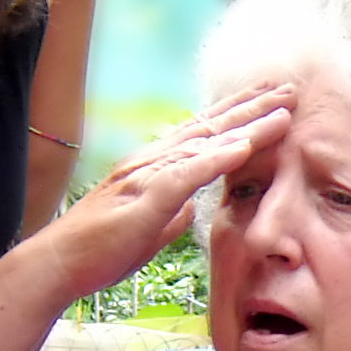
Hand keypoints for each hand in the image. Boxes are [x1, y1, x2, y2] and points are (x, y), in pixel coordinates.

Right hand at [38, 84, 291, 299]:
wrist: (59, 263)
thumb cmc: (100, 249)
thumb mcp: (149, 227)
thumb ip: (173, 211)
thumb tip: (193, 206)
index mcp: (155, 166)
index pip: (204, 133)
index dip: (239, 115)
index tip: (271, 101)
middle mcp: (151, 159)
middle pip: (210, 125)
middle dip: (253, 106)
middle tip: (290, 88)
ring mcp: (147, 174)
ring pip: (205, 142)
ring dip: (247, 125)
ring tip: (283, 111)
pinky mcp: (144, 197)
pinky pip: (187, 173)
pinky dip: (217, 157)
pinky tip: (245, 145)